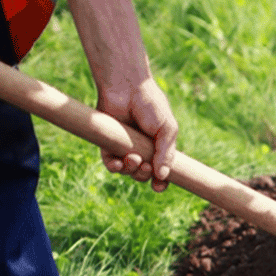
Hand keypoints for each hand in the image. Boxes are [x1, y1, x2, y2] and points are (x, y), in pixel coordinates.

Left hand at [96, 77, 178, 192]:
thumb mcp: (167, 130)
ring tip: (133, 158)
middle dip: (144, 175)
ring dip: (130, 171)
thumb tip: (163, 176)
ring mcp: (124, 147)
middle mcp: (141, 149)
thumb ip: (166, 153)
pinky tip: (118, 163)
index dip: (161, 182)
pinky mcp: (107, 143)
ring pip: (127, 171)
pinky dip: (114, 167)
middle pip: (142, 174)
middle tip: (145, 165)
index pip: (161, 171)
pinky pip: (110, 163)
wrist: (127, 88)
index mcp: (158, 147)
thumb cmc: (151, 105)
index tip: (159, 186)